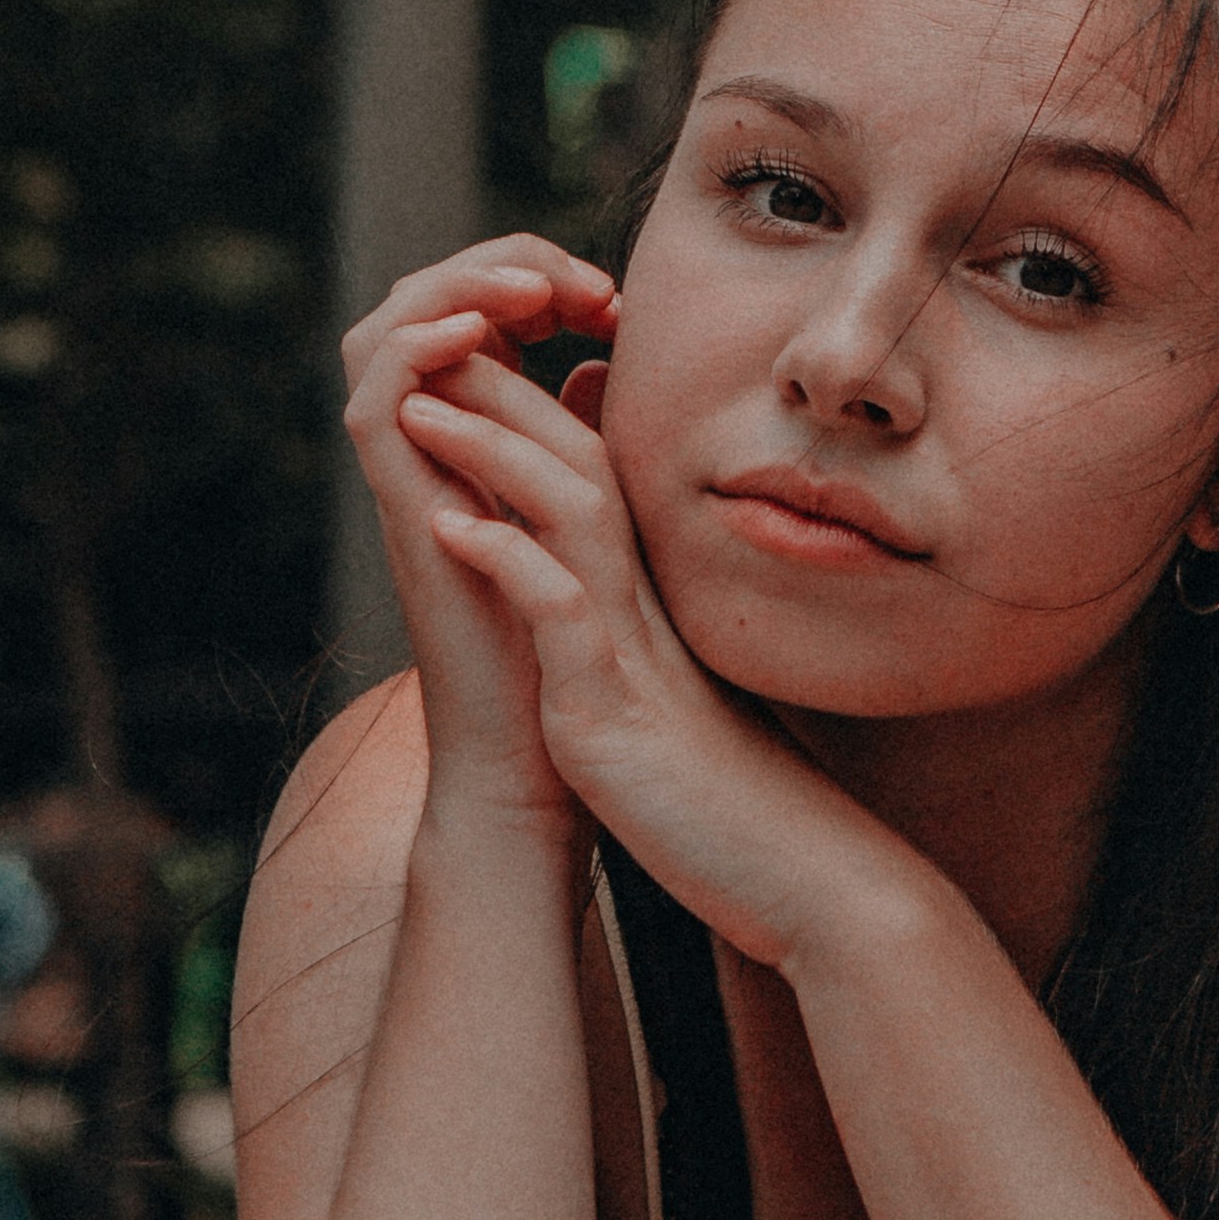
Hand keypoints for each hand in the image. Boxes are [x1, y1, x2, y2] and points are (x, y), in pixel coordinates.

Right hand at [341, 240, 615, 856]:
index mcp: (473, 440)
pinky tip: (473, 338)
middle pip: (417, 303)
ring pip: (378, 333)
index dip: (530, 277)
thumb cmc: (578, 655)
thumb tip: (601, 360)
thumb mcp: (600, 519)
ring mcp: (407, 479)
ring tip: (526, 291)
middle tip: (571, 278)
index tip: (610, 296)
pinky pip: (372, 402)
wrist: (541, 760)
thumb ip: (588, 441)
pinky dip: (412, 353)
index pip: (471, 312)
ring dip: (449, 290)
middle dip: (491, 265)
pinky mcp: (400, 512)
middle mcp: (428, 450)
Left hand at [392, 348, 893, 967]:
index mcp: (648, 606)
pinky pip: (560, 617)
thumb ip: (634, 635)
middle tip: (438, 340)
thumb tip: (593, 589)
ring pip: (568, 518)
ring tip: (421, 406)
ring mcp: (632, 655)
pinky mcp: (613, 713)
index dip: (528, 417)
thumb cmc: (730, 802)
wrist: (797, 879)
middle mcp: (643, 612)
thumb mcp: (671, 699)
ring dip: (493, 451)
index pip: (589, 481)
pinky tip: (453, 526)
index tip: (468, 374)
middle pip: (576, 469)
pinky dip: (508, 560)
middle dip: (501, 399)